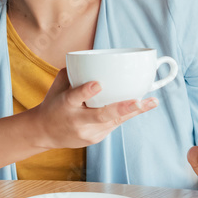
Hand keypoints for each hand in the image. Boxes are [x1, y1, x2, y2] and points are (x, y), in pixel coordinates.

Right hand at [32, 69, 157, 149]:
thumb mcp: (58, 86)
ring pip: (114, 121)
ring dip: (133, 111)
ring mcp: (88, 133)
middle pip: (101, 115)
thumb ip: (74, 72)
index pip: (74, 97)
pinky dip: (126, 113)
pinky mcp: (95, 139)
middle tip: (138, 101)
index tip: (97, 84)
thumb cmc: (54, 103)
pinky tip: (140, 106)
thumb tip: (94, 59)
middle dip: (121, 108)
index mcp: (64, 105)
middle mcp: (77, 121)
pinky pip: (113, 124)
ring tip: (152, 102)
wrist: (45, 133)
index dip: (86, 91)